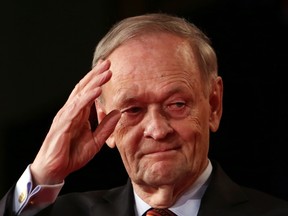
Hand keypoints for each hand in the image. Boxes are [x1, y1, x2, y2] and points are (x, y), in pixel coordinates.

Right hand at [30, 60, 120, 184]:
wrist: (54, 170)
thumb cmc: (71, 155)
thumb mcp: (95, 141)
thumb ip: (106, 127)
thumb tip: (118, 112)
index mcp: (78, 114)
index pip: (88, 92)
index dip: (97, 80)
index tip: (108, 69)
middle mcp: (71, 111)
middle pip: (84, 88)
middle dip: (96, 74)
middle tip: (107, 62)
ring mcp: (65, 116)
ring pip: (81, 94)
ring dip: (94, 82)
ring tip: (106, 72)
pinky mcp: (63, 125)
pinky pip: (76, 108)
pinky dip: (87, 98)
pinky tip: (97, 90)